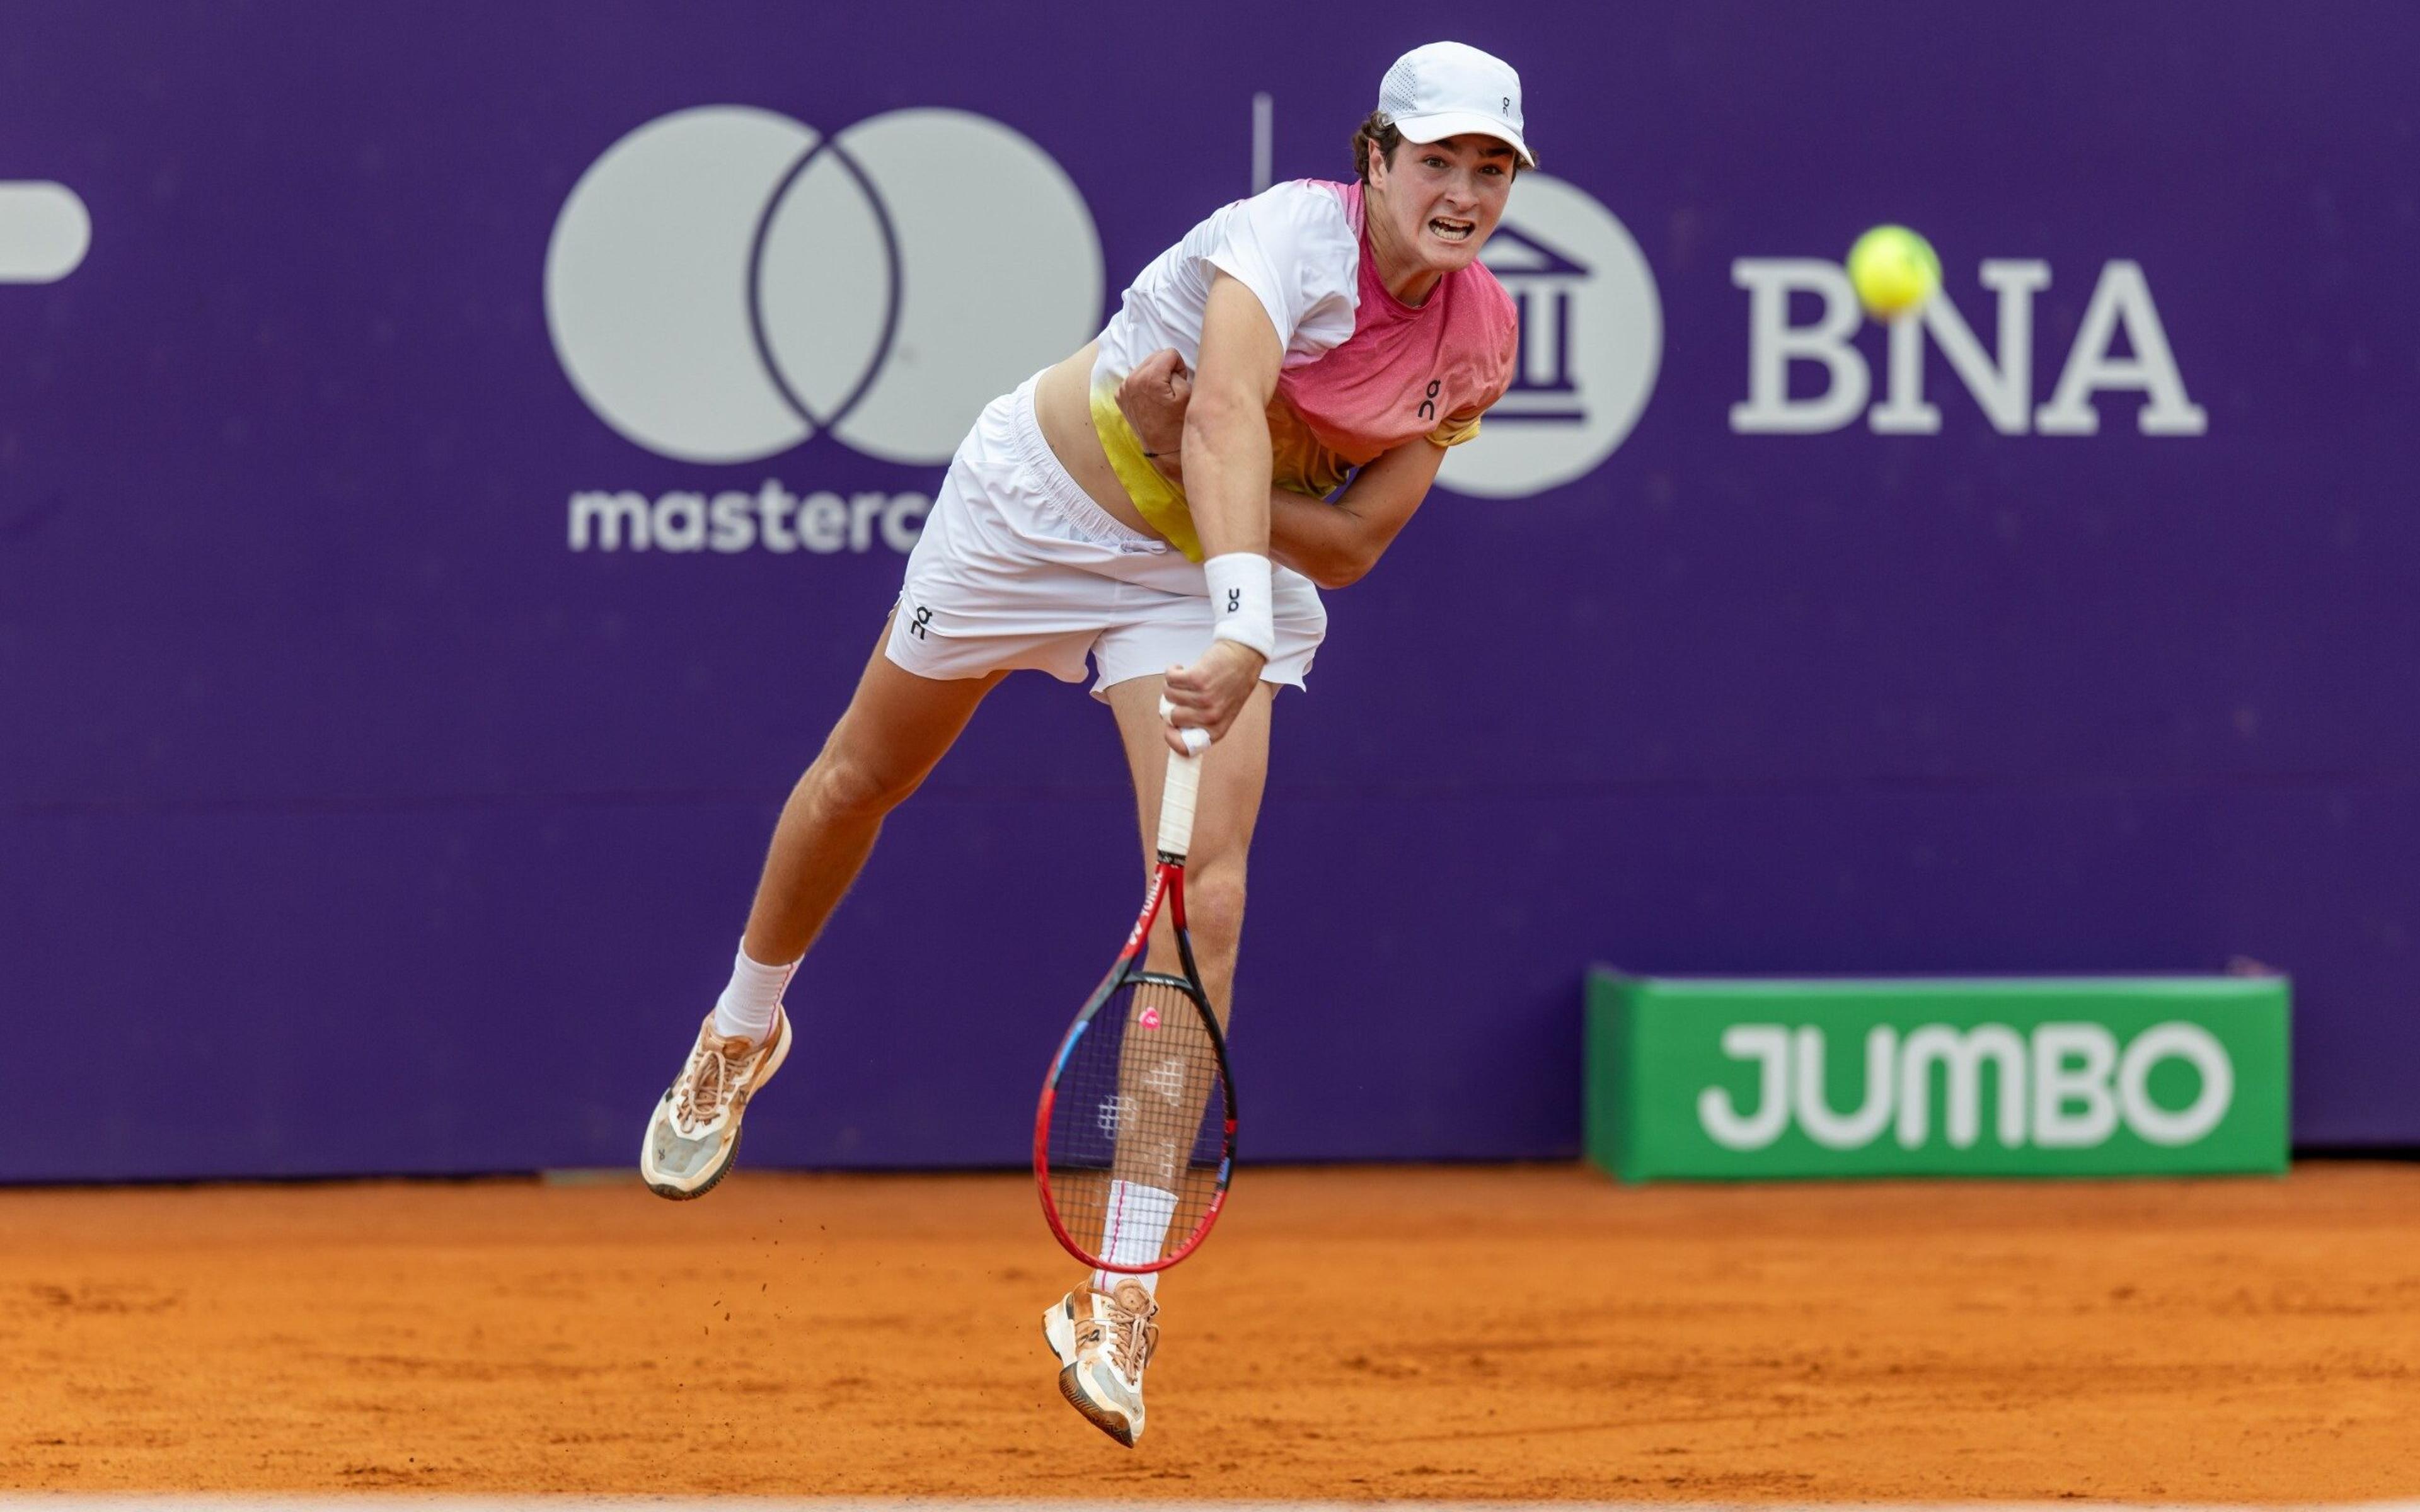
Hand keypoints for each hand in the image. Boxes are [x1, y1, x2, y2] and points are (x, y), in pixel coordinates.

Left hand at [1115, 348, 1192, 483]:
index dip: (1179, 367)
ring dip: (1154, 375)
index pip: (1169, 353)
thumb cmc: (1179, 424)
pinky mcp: (1120, 396)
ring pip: (1144, 366)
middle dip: (1165, 369)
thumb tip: (1168, 367)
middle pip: (1155, 356)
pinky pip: (1135, 378)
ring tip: (1161, 396)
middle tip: (1171, 390)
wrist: (1164, 450)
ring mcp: (1124, 389)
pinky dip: (1144, 384)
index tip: (1180, 383)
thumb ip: (1177, 371)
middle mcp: (1132, 381)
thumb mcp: (1187, 394)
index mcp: (1149, 378)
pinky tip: (1151, 399)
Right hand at [1160, 639, 1264, 753]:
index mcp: (1216, 730)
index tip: (1168, 726)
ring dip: (1173, 684)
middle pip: (1172, 717)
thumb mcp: (1223, 712)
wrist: (1243, 657)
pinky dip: (1172, 671)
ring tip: (1187, 678)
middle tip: (1182, 692)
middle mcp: (1210, 717)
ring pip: (1168, 695)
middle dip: (1172, 703)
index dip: (1171, 737)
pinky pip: (1170, 679)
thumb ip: (1201, 722)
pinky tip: (1181, 668)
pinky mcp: (1196, 678)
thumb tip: (1172, 724)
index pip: (1185, 748)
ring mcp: (1203, 698)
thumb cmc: (1230, 683)